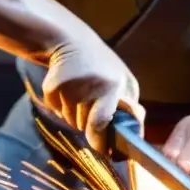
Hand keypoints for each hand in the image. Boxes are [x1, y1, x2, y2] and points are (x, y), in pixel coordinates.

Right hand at [41, 33, 143, 152]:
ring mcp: (72, 86)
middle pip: (86, 126)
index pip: (104, 123)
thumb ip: (130, 104)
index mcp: (115, 85)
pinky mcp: (53, 85)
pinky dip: (59, 106)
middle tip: (89, 115)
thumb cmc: (101, 65)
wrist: (71, 39)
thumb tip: (136, 128)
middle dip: (88, 129)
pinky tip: (66, 89)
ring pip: (71, 120)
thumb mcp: (122, 79)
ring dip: (74, 116)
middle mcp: (94, 85)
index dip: (101, 141)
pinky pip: (55, 110)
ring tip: (79, 94)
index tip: (103, 150)